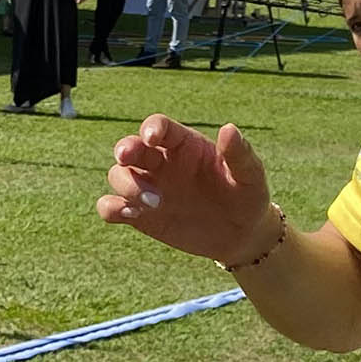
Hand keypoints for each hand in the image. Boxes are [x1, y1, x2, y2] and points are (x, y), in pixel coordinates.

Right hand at [96, 114, 274, 262]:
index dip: (151, 128)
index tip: (151, 137)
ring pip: (117, 175)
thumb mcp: (250, 175)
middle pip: (130, 147)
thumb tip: (228, 129)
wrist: (241, 234)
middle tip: (127, 158)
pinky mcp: (140, 216)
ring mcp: (147, 188)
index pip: (160, 127)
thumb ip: (239, 153)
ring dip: (126, 184)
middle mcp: (161, 163)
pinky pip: (111, 207)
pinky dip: (110, 208)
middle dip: (125, 149)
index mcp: (184, 145)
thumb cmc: (247, 196)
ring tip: (154, 203)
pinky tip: (128, 213)